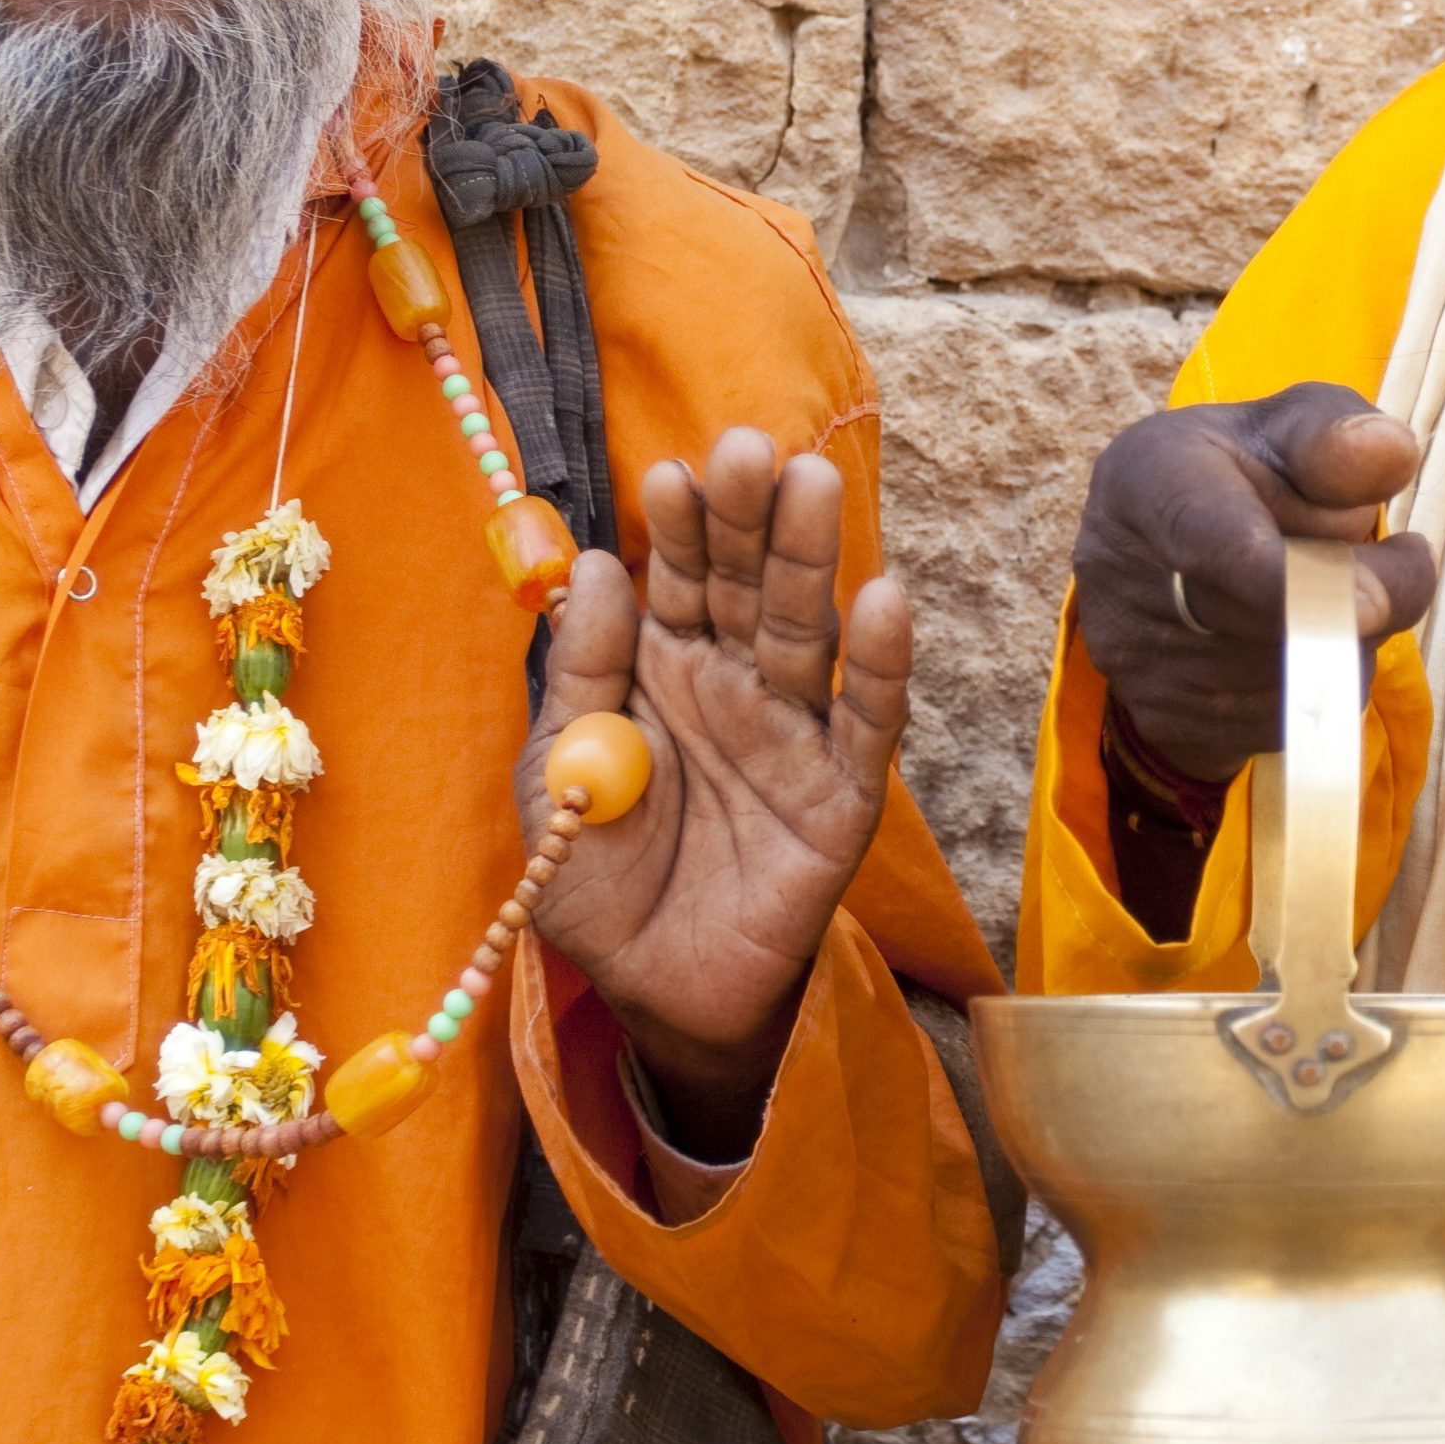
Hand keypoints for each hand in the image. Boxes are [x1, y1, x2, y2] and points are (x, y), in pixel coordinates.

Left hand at [525, 429, 910, 1154]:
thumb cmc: (600, 882)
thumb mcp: (558, 777)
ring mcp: (793, 733)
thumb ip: (583, 676)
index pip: (677, 578)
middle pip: (748, 586)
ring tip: (809, 485)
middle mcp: (733, 684)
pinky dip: (882, 665)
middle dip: (748, 518)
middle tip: (748, 449)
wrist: (655, 994)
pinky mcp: (843, 794)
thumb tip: (598, 566)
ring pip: (808, 631)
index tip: (668, 476)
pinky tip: (885, 600)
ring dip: (812, 558)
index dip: (678, 528)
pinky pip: (867, 723)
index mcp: (661, 669)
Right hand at [1070, 385, 1437, 787]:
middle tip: (1401, 557)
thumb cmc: (1248, 471)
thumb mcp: (1288, 428)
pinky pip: (1285, 721)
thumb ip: (1338, 436)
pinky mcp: (1164, 718)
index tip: (1376, 606)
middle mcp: (1118, 574)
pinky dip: (1320, 682)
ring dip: (1347, 638)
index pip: (1208, 538)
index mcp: (1147, 478)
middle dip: (1364, 593)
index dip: (1286, 579)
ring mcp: (1133, 659)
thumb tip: (1393, 451)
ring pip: (1294, 677)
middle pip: (1272, 617)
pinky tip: (1306, 636)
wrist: (1174, 552)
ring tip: (1334, 589)